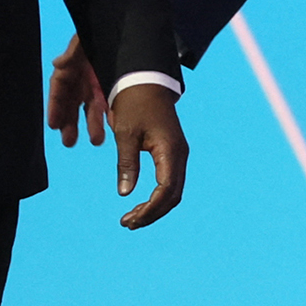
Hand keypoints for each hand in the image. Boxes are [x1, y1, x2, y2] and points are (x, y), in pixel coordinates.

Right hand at [47, 33, 106, 146]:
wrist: (127, 23)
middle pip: (74, 102)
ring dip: (92, 124)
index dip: (55, 106)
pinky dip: (110, 116)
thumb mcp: (84, 38)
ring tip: (97, 140)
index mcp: (74, 64)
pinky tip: (113, 127)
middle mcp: (84, 76)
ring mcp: (99, 82)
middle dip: (70, 122)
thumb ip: (72, 52)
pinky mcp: (115, 86)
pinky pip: (110, 103)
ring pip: (92, 107)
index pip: (60, 87)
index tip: (53, 124)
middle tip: (69, 141)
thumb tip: (58, 63)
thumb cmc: (101, 28)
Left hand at [110, 84, 187, 229]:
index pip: (166, 190)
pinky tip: (142, 203)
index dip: (150, 209)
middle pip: (173, 196)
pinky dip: (158, 197)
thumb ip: (127, 164)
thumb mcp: (126, 134)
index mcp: (170, 150)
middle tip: (127, 223)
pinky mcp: (173, 153)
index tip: (129, 219)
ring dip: (155, 207)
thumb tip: (125, 193)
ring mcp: (178, 154)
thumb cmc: (134, 104)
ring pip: (174, 191)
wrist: (147, 81)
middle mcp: (180, 155)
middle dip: (152, 213)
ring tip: (132, 218)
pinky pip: (170, 182)